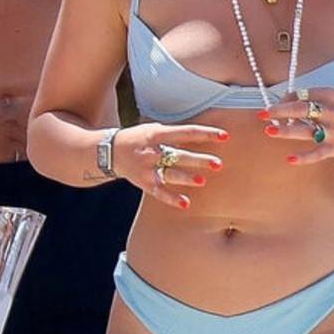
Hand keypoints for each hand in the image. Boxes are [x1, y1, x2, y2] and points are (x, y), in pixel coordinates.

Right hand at [113, 122, 229, 209]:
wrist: (108, 151)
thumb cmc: (138, 138)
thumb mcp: (153, 129)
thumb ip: (174, 133)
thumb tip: (202, 134)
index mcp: (156, 133)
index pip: (185, 132)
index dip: (206, 134)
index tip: (224, 136)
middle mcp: (151, 151)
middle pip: (179, 155)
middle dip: (199, 159)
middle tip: (218, 164)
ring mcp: (146, 168)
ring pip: (169, 174)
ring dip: (186, 177)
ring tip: (202, 181)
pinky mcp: (143, 182)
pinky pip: (159, 192)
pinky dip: (172, 198)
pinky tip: (186, 203)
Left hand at [262, 87, 333, 166]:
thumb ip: (312, 101)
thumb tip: (284, 105)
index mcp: (329, 95)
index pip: (301, 94)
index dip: (284, 100)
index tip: (275, 108)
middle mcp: (330, 111)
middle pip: (300, 109)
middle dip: (280, 110)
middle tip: (262, 113)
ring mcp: (333, 130)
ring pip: (305, 130)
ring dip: (285, 130)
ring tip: (268, 130)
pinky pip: (316, 152)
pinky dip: (303, 157)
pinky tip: (289, 159)